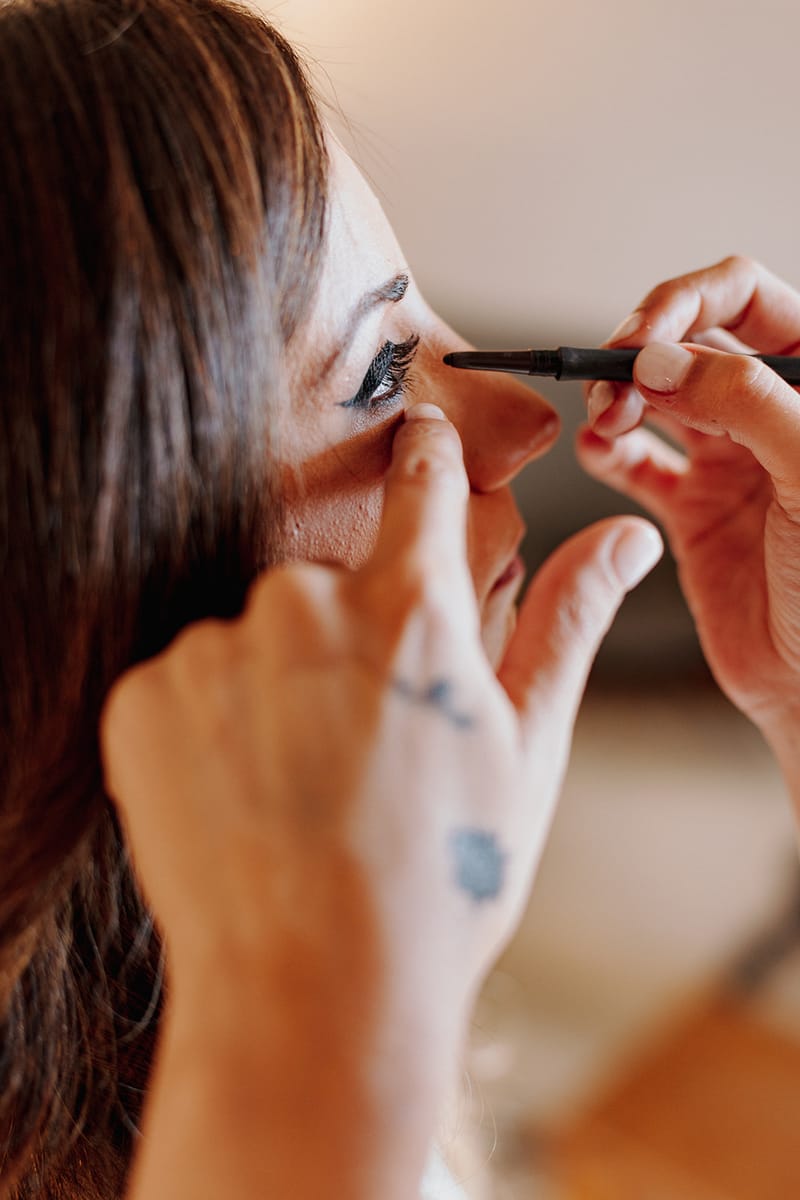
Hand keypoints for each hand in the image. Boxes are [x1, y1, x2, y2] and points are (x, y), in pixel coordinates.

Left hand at [100, 403, 659, 1198]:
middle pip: (326, 586)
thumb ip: (567, 622)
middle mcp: (304, 603)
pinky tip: (242, 797)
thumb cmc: (441, 880)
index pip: (420, 483)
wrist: (318, 990)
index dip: (426, 459)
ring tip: (299, 784)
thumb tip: (626, 538)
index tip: (418, 437)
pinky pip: (184, 684)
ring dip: (272, 690)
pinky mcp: (147, 697)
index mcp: (411, 606)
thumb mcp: (527, 748)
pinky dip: (209, 727)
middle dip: (344, 642)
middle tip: (361, 743)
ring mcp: (215, 649)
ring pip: (252, 640)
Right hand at [578, 256, 799, 764]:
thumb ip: (743, 401)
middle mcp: (769, 412)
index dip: (683, 302)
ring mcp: (730, 460)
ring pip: (657, 397)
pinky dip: (608, 452)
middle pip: (688, 342)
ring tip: (601, 421)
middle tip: (609, 388)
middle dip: (639, 352)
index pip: (745, 298)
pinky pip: (637, 464)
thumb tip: (658, 359)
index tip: (637, 339)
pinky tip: (598, 453)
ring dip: (618, 397)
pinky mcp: (695, 509)